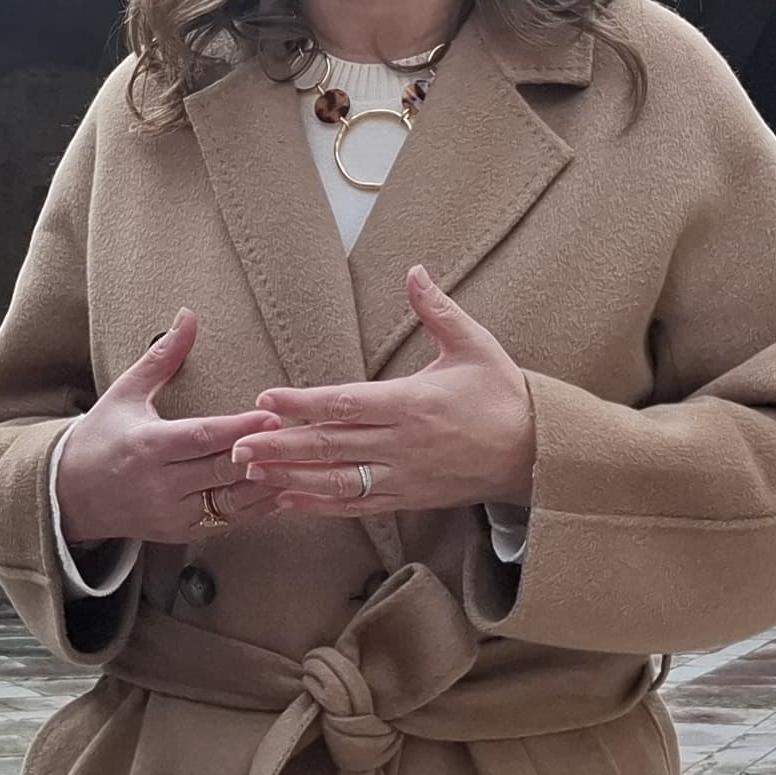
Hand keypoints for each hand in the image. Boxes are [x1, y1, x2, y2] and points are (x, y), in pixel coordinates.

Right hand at [52, 310, 286, 544]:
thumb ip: (163, 357)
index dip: (239, 428)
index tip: (272, 415)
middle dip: (261, 455)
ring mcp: (170, 514)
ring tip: (296, 463)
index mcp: (147, 446)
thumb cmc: (100, 437)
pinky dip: (254, 507)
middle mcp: (159, 484)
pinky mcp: (179, 533)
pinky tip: (278, 490)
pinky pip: (225, 522)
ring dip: (265, 484)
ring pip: (229, 501)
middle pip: (221, 470)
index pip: (202, 437)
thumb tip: (188, 316)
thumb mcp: (127, 393)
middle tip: (296, 436)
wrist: (69, 495)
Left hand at [233, 269, 536, 516]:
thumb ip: (437, 309)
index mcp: (412, 403)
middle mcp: (402, 443)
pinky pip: (357, 505)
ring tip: (252, 474)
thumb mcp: (474, 344)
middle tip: (239, 445)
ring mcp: (404, 476)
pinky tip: (290, 500)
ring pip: (337, 481)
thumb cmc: (504, 394)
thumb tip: (414, 269)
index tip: (266, 400)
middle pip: (330, 447)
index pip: (345, 404)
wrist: (536, 453)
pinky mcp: (408, 498)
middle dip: (281, 447)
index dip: (302, 403)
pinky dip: (320, 505)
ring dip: (291, 478)